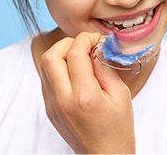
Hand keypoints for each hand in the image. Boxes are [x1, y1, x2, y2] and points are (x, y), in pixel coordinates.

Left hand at [40, 32, 135, 153]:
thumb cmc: (118, 128)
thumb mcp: (120, 94)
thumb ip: (105, 67)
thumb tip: (96, 46)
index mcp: (85, 97)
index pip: (75, 54)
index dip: (86, 39)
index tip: (96, 39)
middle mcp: (63, 100)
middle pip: (51, 56)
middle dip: (67, 43)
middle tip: (84, 45)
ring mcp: (52, 106)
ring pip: (45, 66)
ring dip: (61, 54)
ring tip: (80, 57)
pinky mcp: (49, 109)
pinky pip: (47, 78)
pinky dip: (58, 67)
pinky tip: (74, 72)